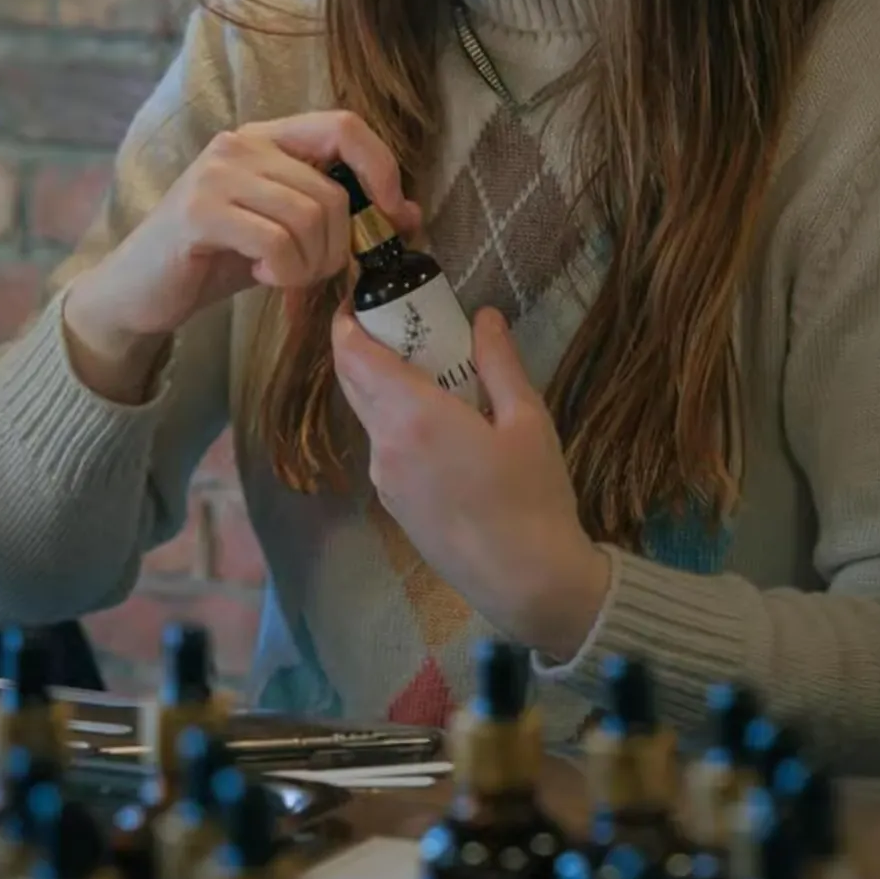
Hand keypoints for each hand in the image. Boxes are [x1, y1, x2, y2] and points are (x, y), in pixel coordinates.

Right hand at [65, 112, 420, 402]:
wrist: (138, 292)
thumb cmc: (217, 258)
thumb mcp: (288, 233)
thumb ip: (339, 217)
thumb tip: (409, 213)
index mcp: (268, 136)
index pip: (345, 124)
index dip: (380, 168)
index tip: (390, 215)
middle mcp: (242, 142)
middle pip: (333, 192)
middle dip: (336, 248)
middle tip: (307, 272)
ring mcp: (217, 171)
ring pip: (310, 218)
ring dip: (308, 265)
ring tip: (280, 274)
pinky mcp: (200, 210)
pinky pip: (277, 242)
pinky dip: (282, 272)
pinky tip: (258, 274)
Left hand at [331, 303, 611, 661]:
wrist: (527, 583)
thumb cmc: (533, 497)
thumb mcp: (527, 420)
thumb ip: (499, 363)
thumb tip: (484, 316)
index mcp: (413, 416)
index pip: (354, 355)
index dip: (347, 321)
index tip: (359, 295)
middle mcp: (385, 445)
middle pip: (352, 382)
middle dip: (362, 345)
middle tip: (398, 320)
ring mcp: (385, 479)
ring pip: (368, 415)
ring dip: (382, 384)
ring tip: (427, 367)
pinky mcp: (394, 505)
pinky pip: (384, 446)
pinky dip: (395, 419)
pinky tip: (437, 419)